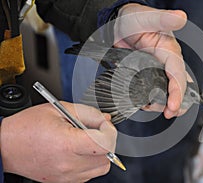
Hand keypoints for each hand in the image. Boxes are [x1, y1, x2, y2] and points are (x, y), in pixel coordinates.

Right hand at [0, 102, 116, 182]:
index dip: (109, 131)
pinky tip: (80, 151)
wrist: (6, 146)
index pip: (104, 143)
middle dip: (107, 140)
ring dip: (101, 152)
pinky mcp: (65, 181)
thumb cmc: (27, 127)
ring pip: (102, 167)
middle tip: (96, 129)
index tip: (104, 124)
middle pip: (107, 156)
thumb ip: (88, 113)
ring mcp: (67, 176)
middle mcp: (68, 164)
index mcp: (66, 143)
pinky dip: (91, 162)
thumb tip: (105, 119)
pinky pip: (90, 174)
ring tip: (87, 140)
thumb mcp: (59, 109)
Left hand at [114, 3, 187, 117]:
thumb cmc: (133, 18)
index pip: (178, 73)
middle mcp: (167, 62)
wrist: (118, 24)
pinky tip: (145, 104)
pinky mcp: (147, 75)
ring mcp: (157, 70)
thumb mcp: (147, 17)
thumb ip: (163, 18)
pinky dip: (152, 100)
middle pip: (177, 87)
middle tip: (168, 114)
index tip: (173, 106)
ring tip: (150, 108)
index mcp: (170, 51)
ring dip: (162, 103)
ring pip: (166, 92)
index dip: (178, 91)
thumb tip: (181, 17)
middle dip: (176, 103)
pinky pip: (154, 90)